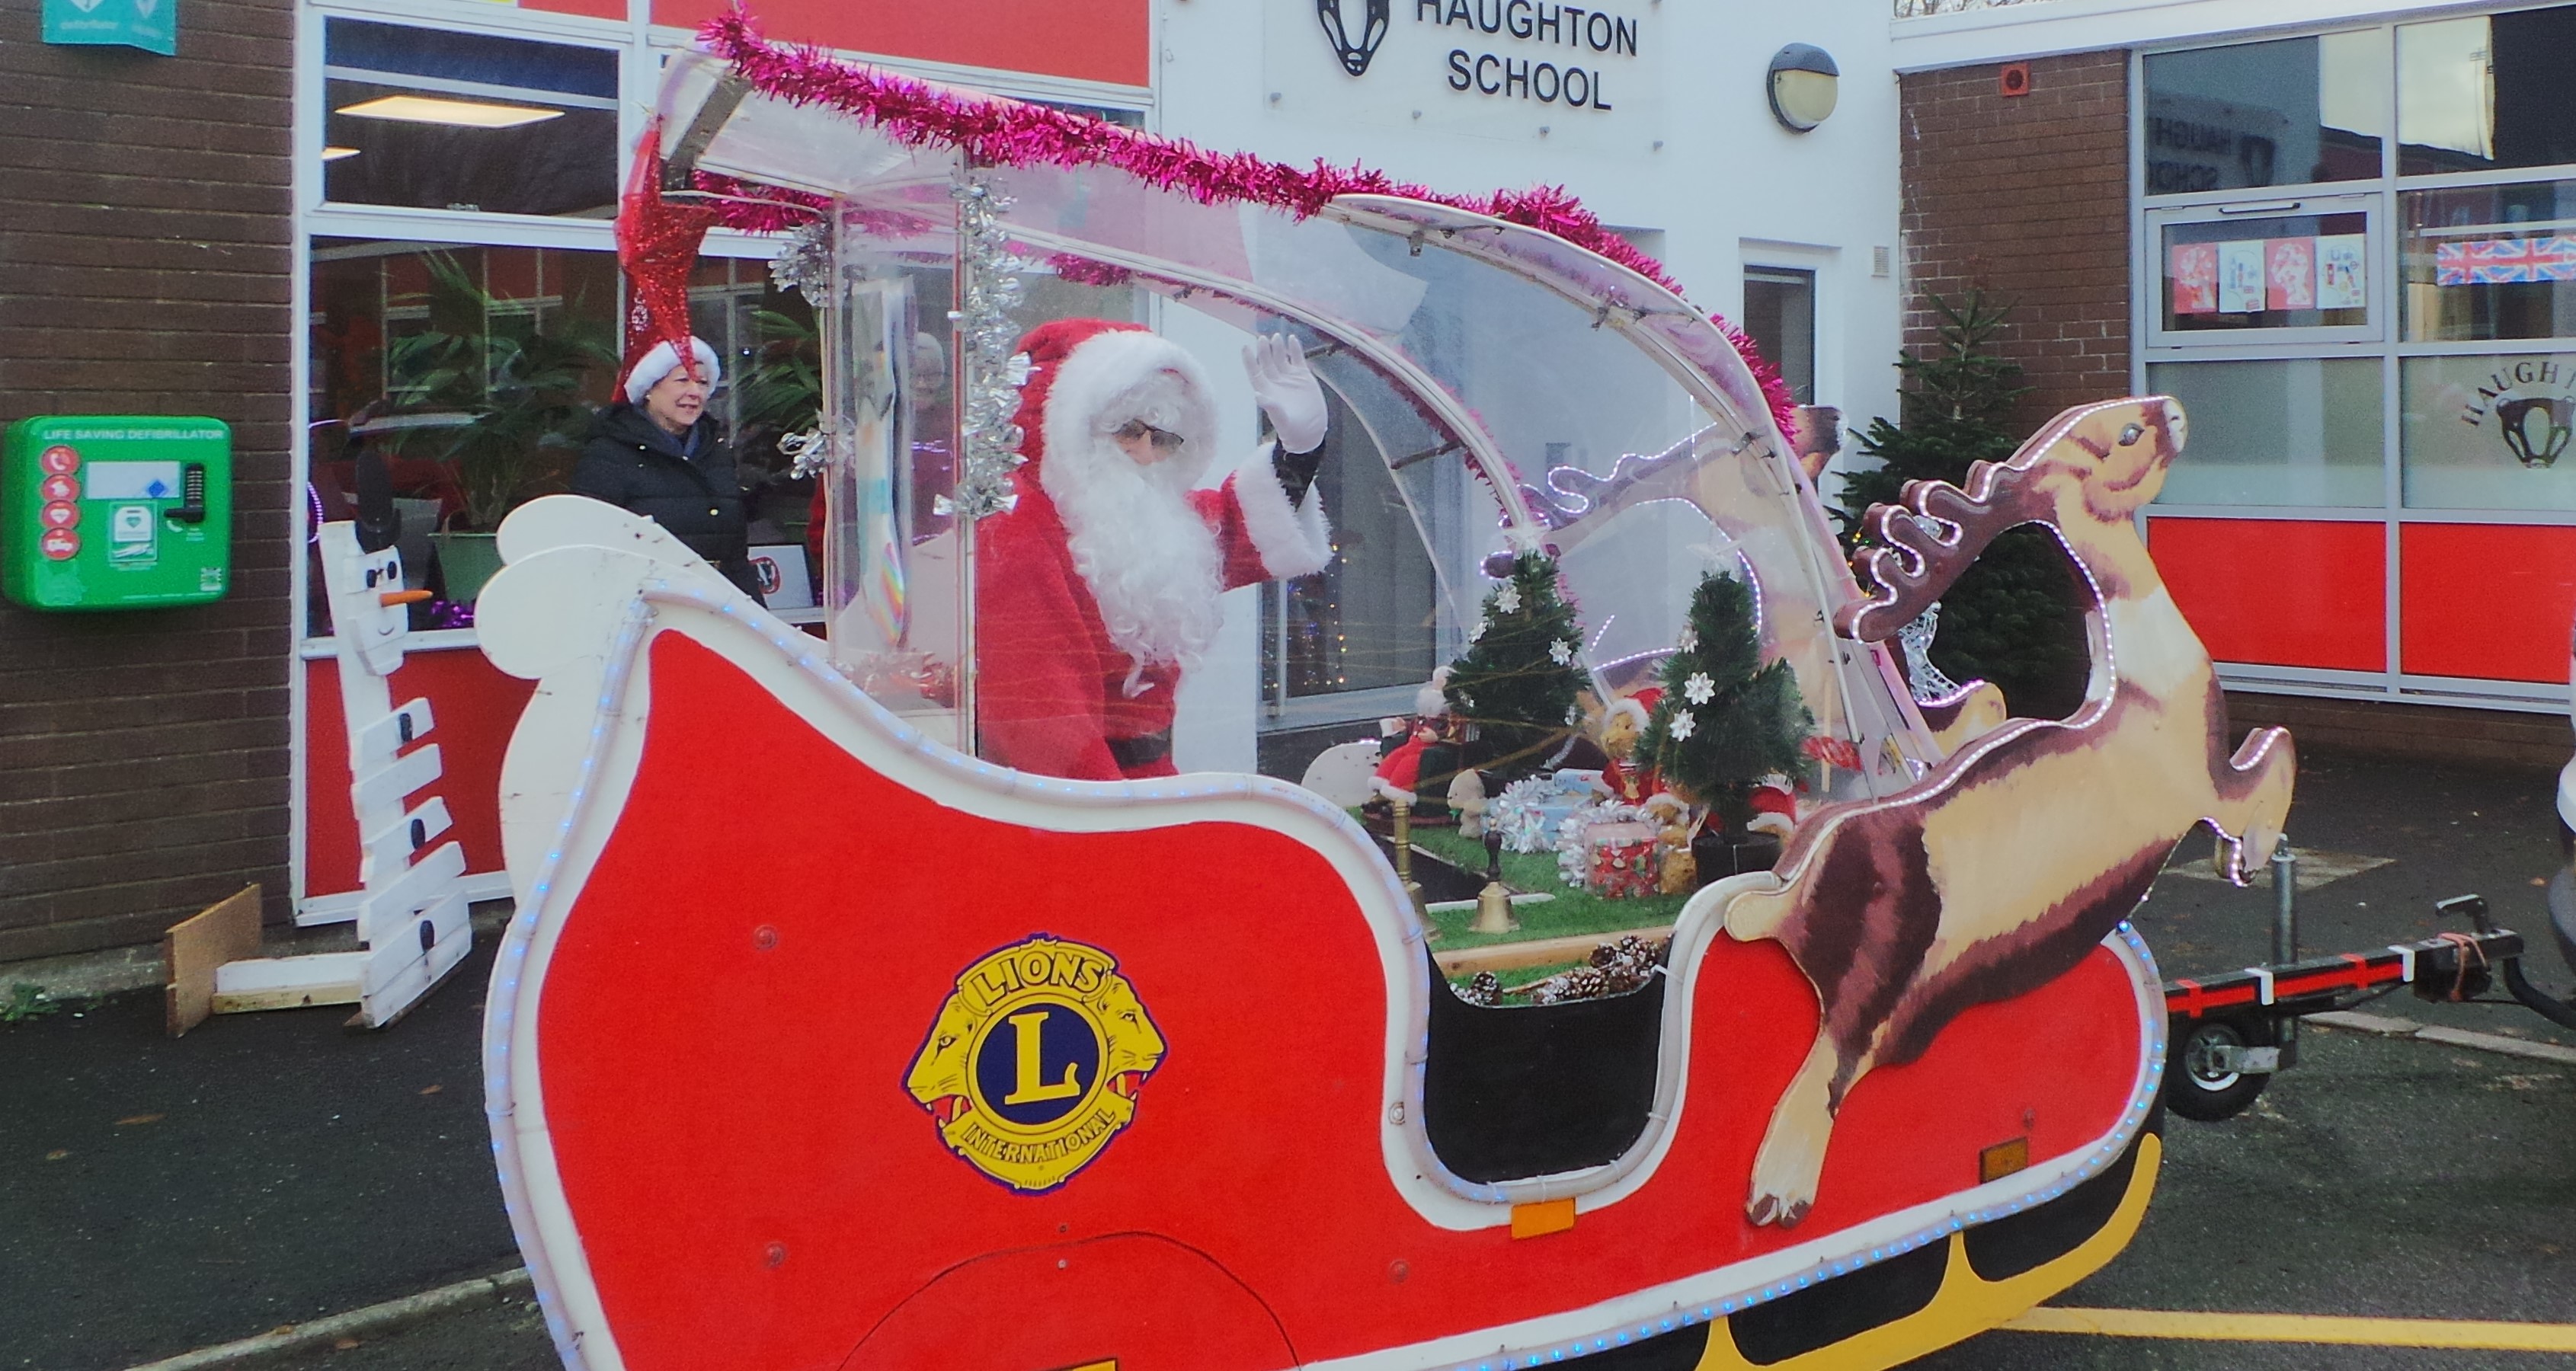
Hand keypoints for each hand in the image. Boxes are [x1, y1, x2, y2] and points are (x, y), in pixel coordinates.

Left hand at [1243, 332, 1327, 454]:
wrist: (1310, 432)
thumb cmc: (1292, 430)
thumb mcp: (1281, 420)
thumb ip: (1270, 406)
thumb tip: (1257, 395)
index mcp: (1267, 390)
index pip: (1255, 372)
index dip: (1249, 360)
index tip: (1245, 347)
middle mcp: (1276, 381)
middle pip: (1267, 361)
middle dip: (1264, 350)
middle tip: (1262, 339)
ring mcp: (1289, 377)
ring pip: (1281, 357)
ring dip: (1278, 347)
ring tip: (1276, 337)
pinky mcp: (1303, 376)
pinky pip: (1298, 359)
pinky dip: (1295, 349)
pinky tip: (1292, 339)